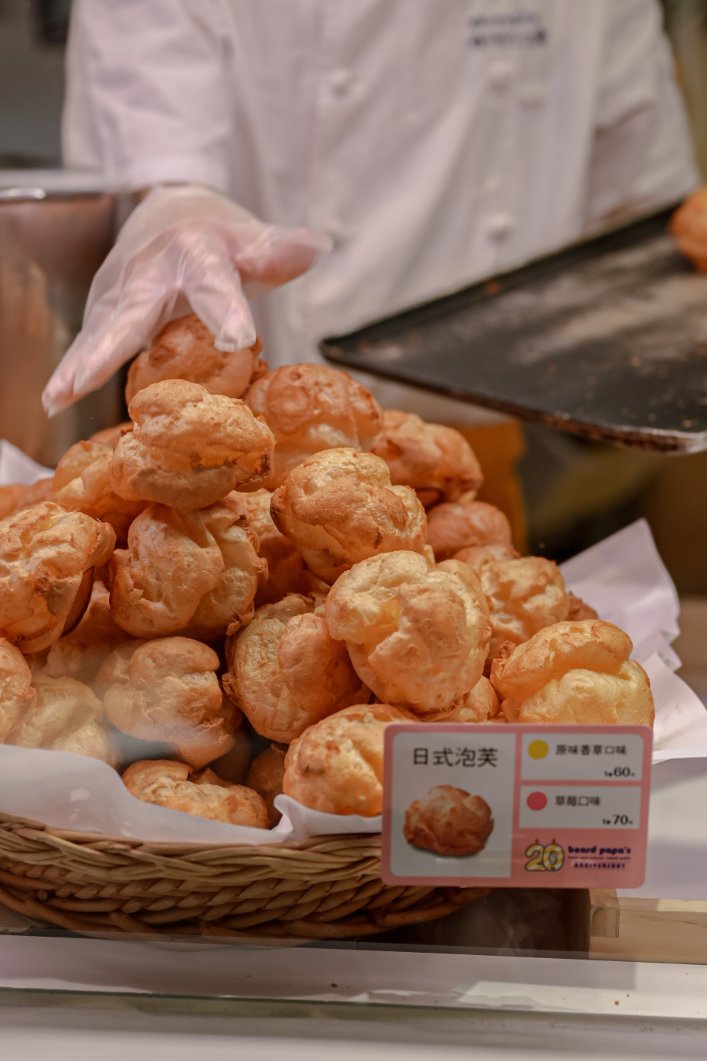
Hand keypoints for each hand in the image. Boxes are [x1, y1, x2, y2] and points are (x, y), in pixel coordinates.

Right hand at [42, 185, 331, 415]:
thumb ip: (279, 249)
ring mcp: (120, 290)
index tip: (239, 338)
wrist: (167, 210)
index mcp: (196, 250)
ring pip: (99, 330)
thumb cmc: (218, 234)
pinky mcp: (104, 309)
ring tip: (59, 395)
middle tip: (91, 377)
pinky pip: (88, 342)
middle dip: (110, 345)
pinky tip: (53, 400)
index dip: (225, 308)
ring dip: (79, 363)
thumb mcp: (251, 236)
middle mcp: (149, 270)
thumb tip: (320, 244)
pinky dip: (71, 368)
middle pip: (131, 310)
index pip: (212, 281)